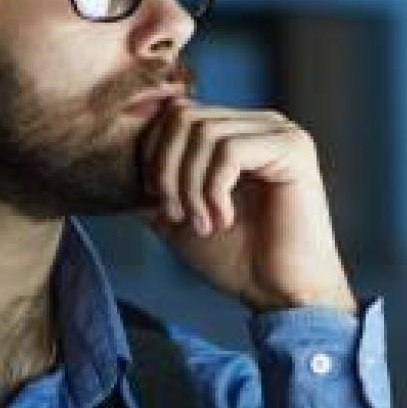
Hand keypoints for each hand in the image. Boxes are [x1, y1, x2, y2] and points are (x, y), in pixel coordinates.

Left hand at [137, 98, 357, 315]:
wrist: (279, 293)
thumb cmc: (235, 258)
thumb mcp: (177, 215)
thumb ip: (151, 185)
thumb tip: (113, 162)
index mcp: (236, 131)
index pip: (175, 114)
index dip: (152, 155)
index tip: (155, 203)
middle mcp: (260, 123)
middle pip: (184, 116)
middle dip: (166, 169)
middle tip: (176, 215)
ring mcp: (280, 132)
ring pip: (204, 132)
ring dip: (190, 186)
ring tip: (202, 223)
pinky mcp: (293, 149)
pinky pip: (230, 150)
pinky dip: (214, 189)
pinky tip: (224, 219)